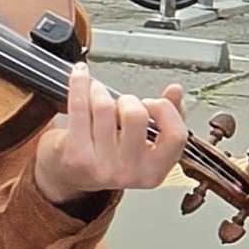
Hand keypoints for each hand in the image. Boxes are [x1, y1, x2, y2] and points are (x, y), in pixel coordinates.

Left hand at [31, 66, 187, 206]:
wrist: (71, 174)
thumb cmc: (111, 153)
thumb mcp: (144, 142)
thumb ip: (167, 117)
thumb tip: (176, 91)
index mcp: (154, 172)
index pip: (176, 135)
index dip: (165, 110)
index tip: (152, 103)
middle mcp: (130, 173)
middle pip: (136, 115)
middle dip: (128, 100)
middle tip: (120, 104)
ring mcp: (102, 167)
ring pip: (105, 107)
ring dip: (101, 91)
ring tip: (97, 93)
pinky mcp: (76, 156)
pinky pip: (79, 107)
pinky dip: (79, 84)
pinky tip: (80, 74)